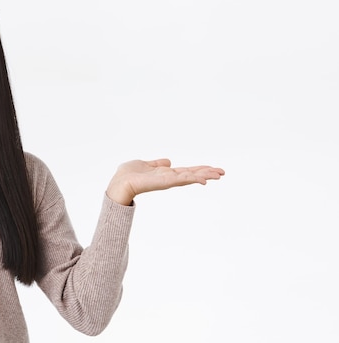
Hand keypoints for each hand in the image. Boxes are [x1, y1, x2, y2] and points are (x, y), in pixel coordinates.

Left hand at [106, 158, 224, 205]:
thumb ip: (157, 164)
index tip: (213, 168)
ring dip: (205, 175)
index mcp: (165, 173)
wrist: (120, 182)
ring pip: (190, 177)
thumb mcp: (145, 164)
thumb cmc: (128, 174)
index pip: (186, 171)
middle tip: (223, 172)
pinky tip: (203, 179)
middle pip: (192, 174)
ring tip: (219, 174)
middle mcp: (169, 178)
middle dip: (207, 173)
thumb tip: (168, 161)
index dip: (199, 169)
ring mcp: (168, 181)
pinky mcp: (164, 182)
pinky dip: (193, 179)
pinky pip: (182, 179)